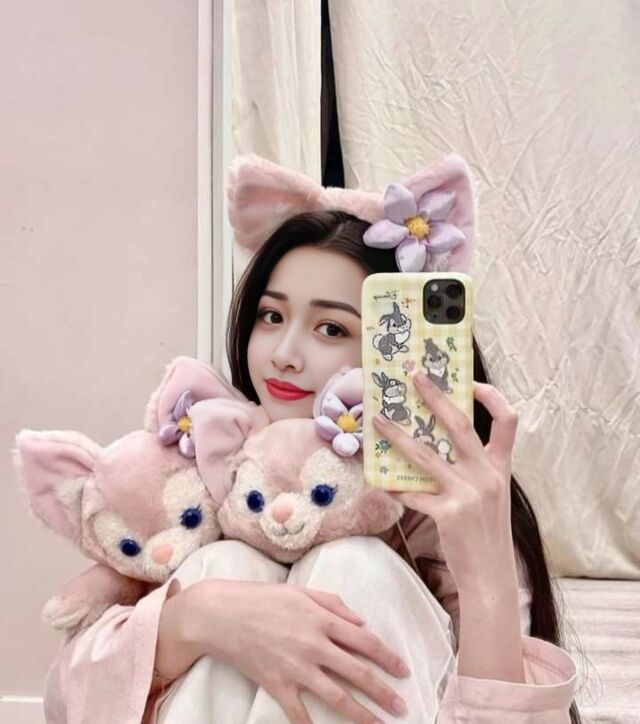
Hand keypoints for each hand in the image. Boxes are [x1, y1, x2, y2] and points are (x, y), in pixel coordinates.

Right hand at [179, 579, 409, 722]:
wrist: (220, 614)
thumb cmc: (260, 598)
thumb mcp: (300, 591)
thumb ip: (333, 603)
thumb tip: (361, 620)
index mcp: (321, 619)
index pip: (365, 640)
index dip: (387, 656)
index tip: (402, 670)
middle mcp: (314, 644)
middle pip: (357, 673)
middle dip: (383, 692)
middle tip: (401, 706)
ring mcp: (295, 667)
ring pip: (336, 697)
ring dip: (362, 714)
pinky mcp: (276, 684)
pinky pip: (299, 713)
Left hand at [373, 373, 519, 596]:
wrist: (491, 577)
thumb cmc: (486, 532)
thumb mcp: (492, 495)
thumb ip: (474, 468)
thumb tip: (437, 442)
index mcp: (500, 467)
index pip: (509, 421)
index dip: (492, 397)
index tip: (470, 382)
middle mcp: (487, 475)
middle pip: (460, 424)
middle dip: (435, 396)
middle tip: (414, 375)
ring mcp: (468, 493)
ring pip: (426, 454)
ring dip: (398, 435)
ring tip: (378, 420)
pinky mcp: (448, 513)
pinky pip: (413, 493)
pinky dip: (395, 487)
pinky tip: (381, 482)